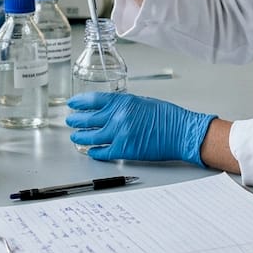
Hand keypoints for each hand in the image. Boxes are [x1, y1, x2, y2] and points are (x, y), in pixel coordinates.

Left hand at [66, 92, 215, 166]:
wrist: (181, 132)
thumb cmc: (168, 117)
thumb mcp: (143, 102)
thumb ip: (125, 105)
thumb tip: (112, 110)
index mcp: (123, 101)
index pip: (93, 100)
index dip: (80, 102)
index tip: (72, 103)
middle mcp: (118, 116)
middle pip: (88, 118)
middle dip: (76, 120)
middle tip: (70, 121)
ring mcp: (119, 134)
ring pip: (91, 136)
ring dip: (81, 137)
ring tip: (75, 137)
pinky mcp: (124, 150)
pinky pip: (103, 152)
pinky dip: (95, 152)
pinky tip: (91, 151)